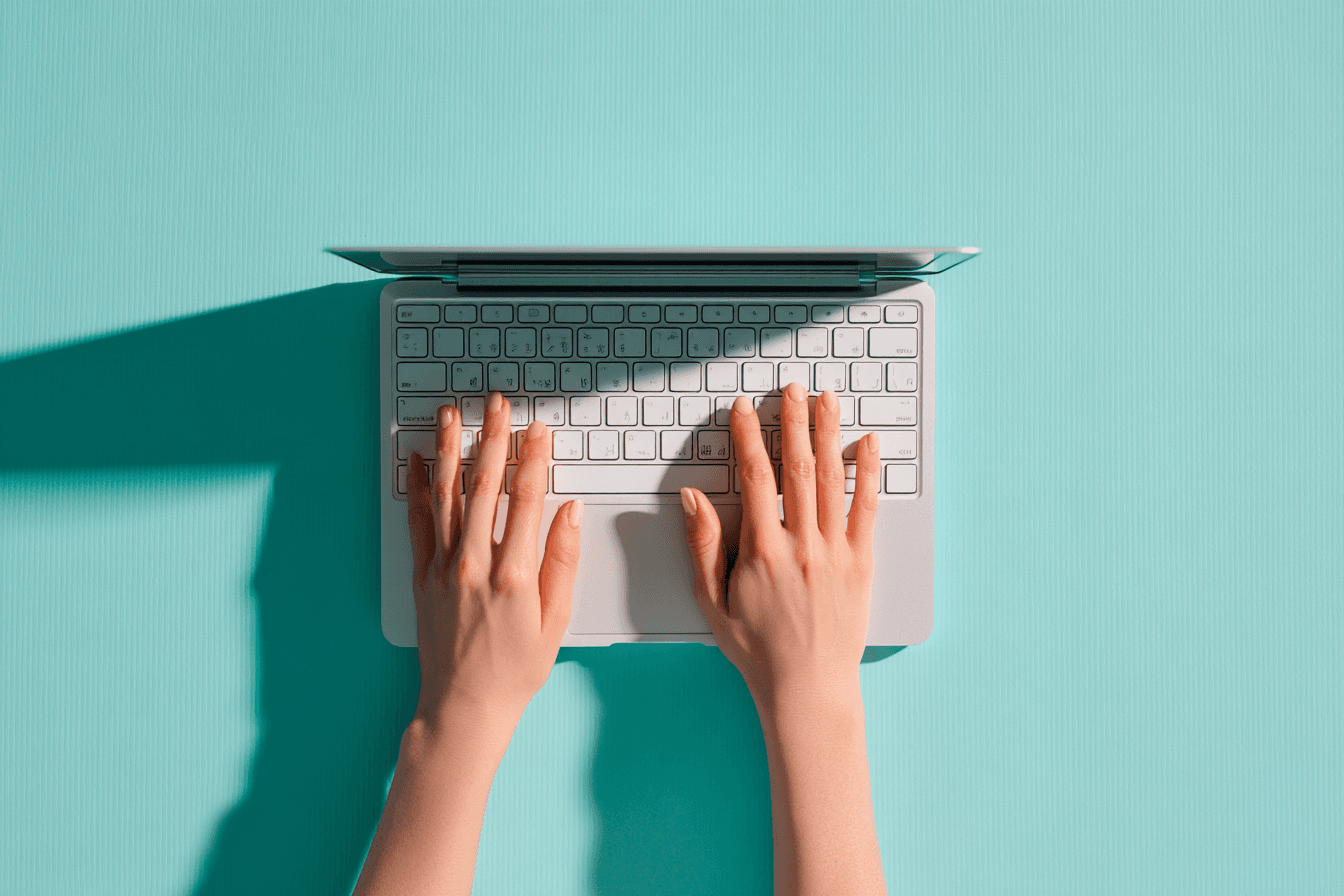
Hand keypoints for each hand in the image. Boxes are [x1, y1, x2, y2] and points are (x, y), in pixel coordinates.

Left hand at [406, 391, 583, 734]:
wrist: (464, 707)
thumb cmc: (516, 670)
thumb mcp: (556, 620)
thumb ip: (563, 560)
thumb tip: (570, 511)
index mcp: (515, 575)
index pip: (527, 499)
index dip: (533, 458)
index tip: (538, 429)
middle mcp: (475, 565)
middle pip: (485, 486)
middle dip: (492, 438)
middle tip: (497, 403)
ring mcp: (444, 569)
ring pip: (447, 496)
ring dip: (451, 450)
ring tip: (452, 414)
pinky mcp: (422, 578)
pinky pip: (418, 523)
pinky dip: (418, 489)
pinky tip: (420, 460)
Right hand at [679, 383, 879, 709]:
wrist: (807, 687)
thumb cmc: (757, 648)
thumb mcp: (713, 601)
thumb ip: (703, 545)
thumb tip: (693, 498)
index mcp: (762, 552)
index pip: (754, 479)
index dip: (747, 437)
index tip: (743, 409)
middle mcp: (802, 546)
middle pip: (797, 468)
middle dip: (793, 423)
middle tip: (791, 389)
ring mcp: (836, 553)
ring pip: (832, 480)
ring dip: (829, 434)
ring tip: (826, 400)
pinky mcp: (862, 564)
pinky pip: (867, 509)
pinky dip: (869, 473)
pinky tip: (868, 444)